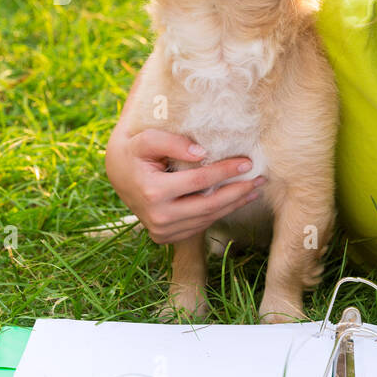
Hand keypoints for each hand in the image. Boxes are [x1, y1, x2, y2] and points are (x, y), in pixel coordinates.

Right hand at [104, 122, 263, 244]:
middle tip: (260, 179)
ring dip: (233, 204)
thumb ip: (173, 142)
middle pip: (209, 205)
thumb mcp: (147, 139)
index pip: (199, 181)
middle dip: (238, 192)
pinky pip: (200, 225)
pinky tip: (236, 201)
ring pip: (207, 218)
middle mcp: (158, 217)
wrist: (116, 174)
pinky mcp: (166, 237)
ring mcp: (162, 231)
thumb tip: (203, 153)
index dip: (225, 171)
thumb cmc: (134, 151)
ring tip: (253, 189)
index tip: (247, 162)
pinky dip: (220, 213)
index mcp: (152, 192)